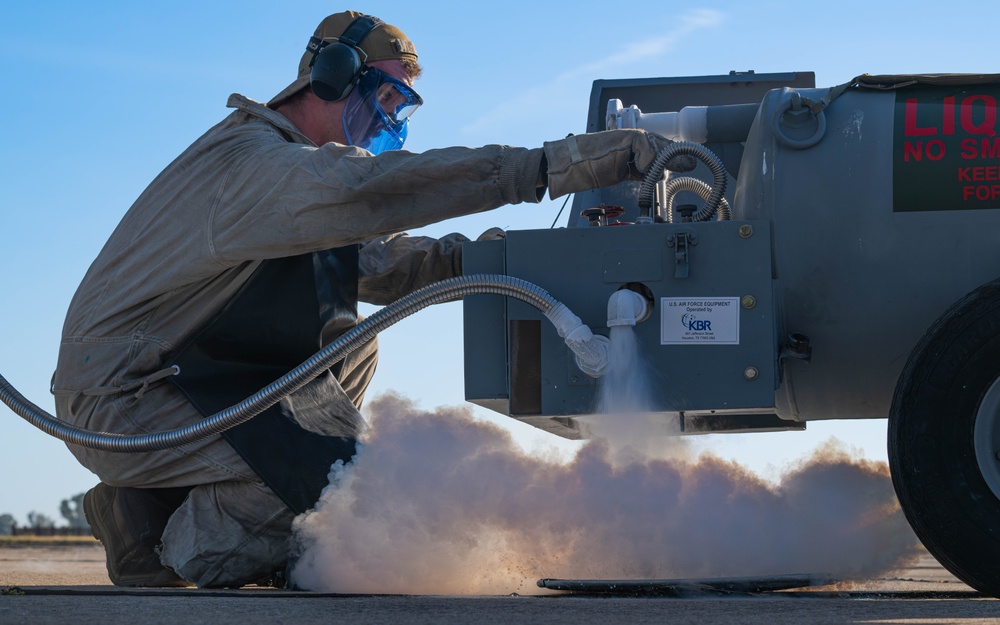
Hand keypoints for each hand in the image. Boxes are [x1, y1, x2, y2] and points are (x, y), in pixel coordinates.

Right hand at [542, 129, 695, 197]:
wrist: (573, 164)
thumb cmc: (592, 169)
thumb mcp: (624, 173)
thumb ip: (642, 171)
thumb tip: (663, 174)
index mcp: (636, 148)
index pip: (662, 151)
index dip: (677, 156)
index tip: (691, 163)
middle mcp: (637, 140)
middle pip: (666, 148)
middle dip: (679, 157)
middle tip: (693, 164)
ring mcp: (634, 137)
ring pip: (659, 150)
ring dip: (659, 164)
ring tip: (654, 170)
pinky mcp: (629, 137)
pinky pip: (648, 151)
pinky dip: (646, 162)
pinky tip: (636, 166)